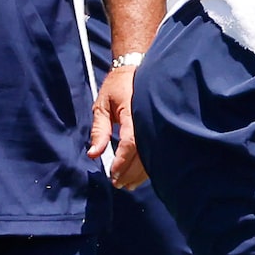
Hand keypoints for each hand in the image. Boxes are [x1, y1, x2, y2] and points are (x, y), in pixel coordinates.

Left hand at [90, 65, 145, 189]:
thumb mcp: (102, 105)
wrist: (138, 69)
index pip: (131, 142)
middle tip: (117, 184)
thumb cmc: (118, 87)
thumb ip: (99, 130)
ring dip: (140, 173)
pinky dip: (148, 166)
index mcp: (133, 111)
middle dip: (130, 172)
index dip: (122, 161)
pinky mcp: (160, 127)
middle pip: (143, 153)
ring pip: (153, 155)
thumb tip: (94, 154)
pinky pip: (156, 150)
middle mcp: (148, 118)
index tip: (113, 174)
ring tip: (127, 185)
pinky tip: (139, 175)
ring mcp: (157, 122)